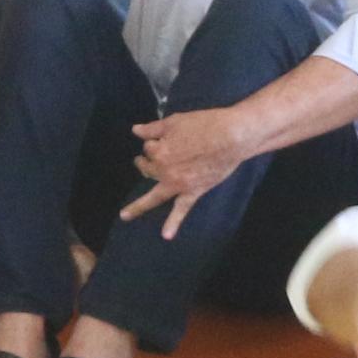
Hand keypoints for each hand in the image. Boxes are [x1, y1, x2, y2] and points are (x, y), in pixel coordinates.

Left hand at [121, 104, 259, 236]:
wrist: (232, 137)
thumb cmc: (203, 124)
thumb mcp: (174, 121)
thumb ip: (153, 129)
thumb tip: (135, 131)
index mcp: (158, 152)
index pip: (148, 148)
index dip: (155, 141)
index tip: (164, 137)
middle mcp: (164, 171)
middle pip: (148, 169)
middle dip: (145, 163)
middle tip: (146, 159)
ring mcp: (178, 184)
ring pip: (154, 196)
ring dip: (139, 205)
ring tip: (125, 215)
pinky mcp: (193, 192)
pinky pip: (181, 210)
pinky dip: (173, 223)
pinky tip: (166, 235)